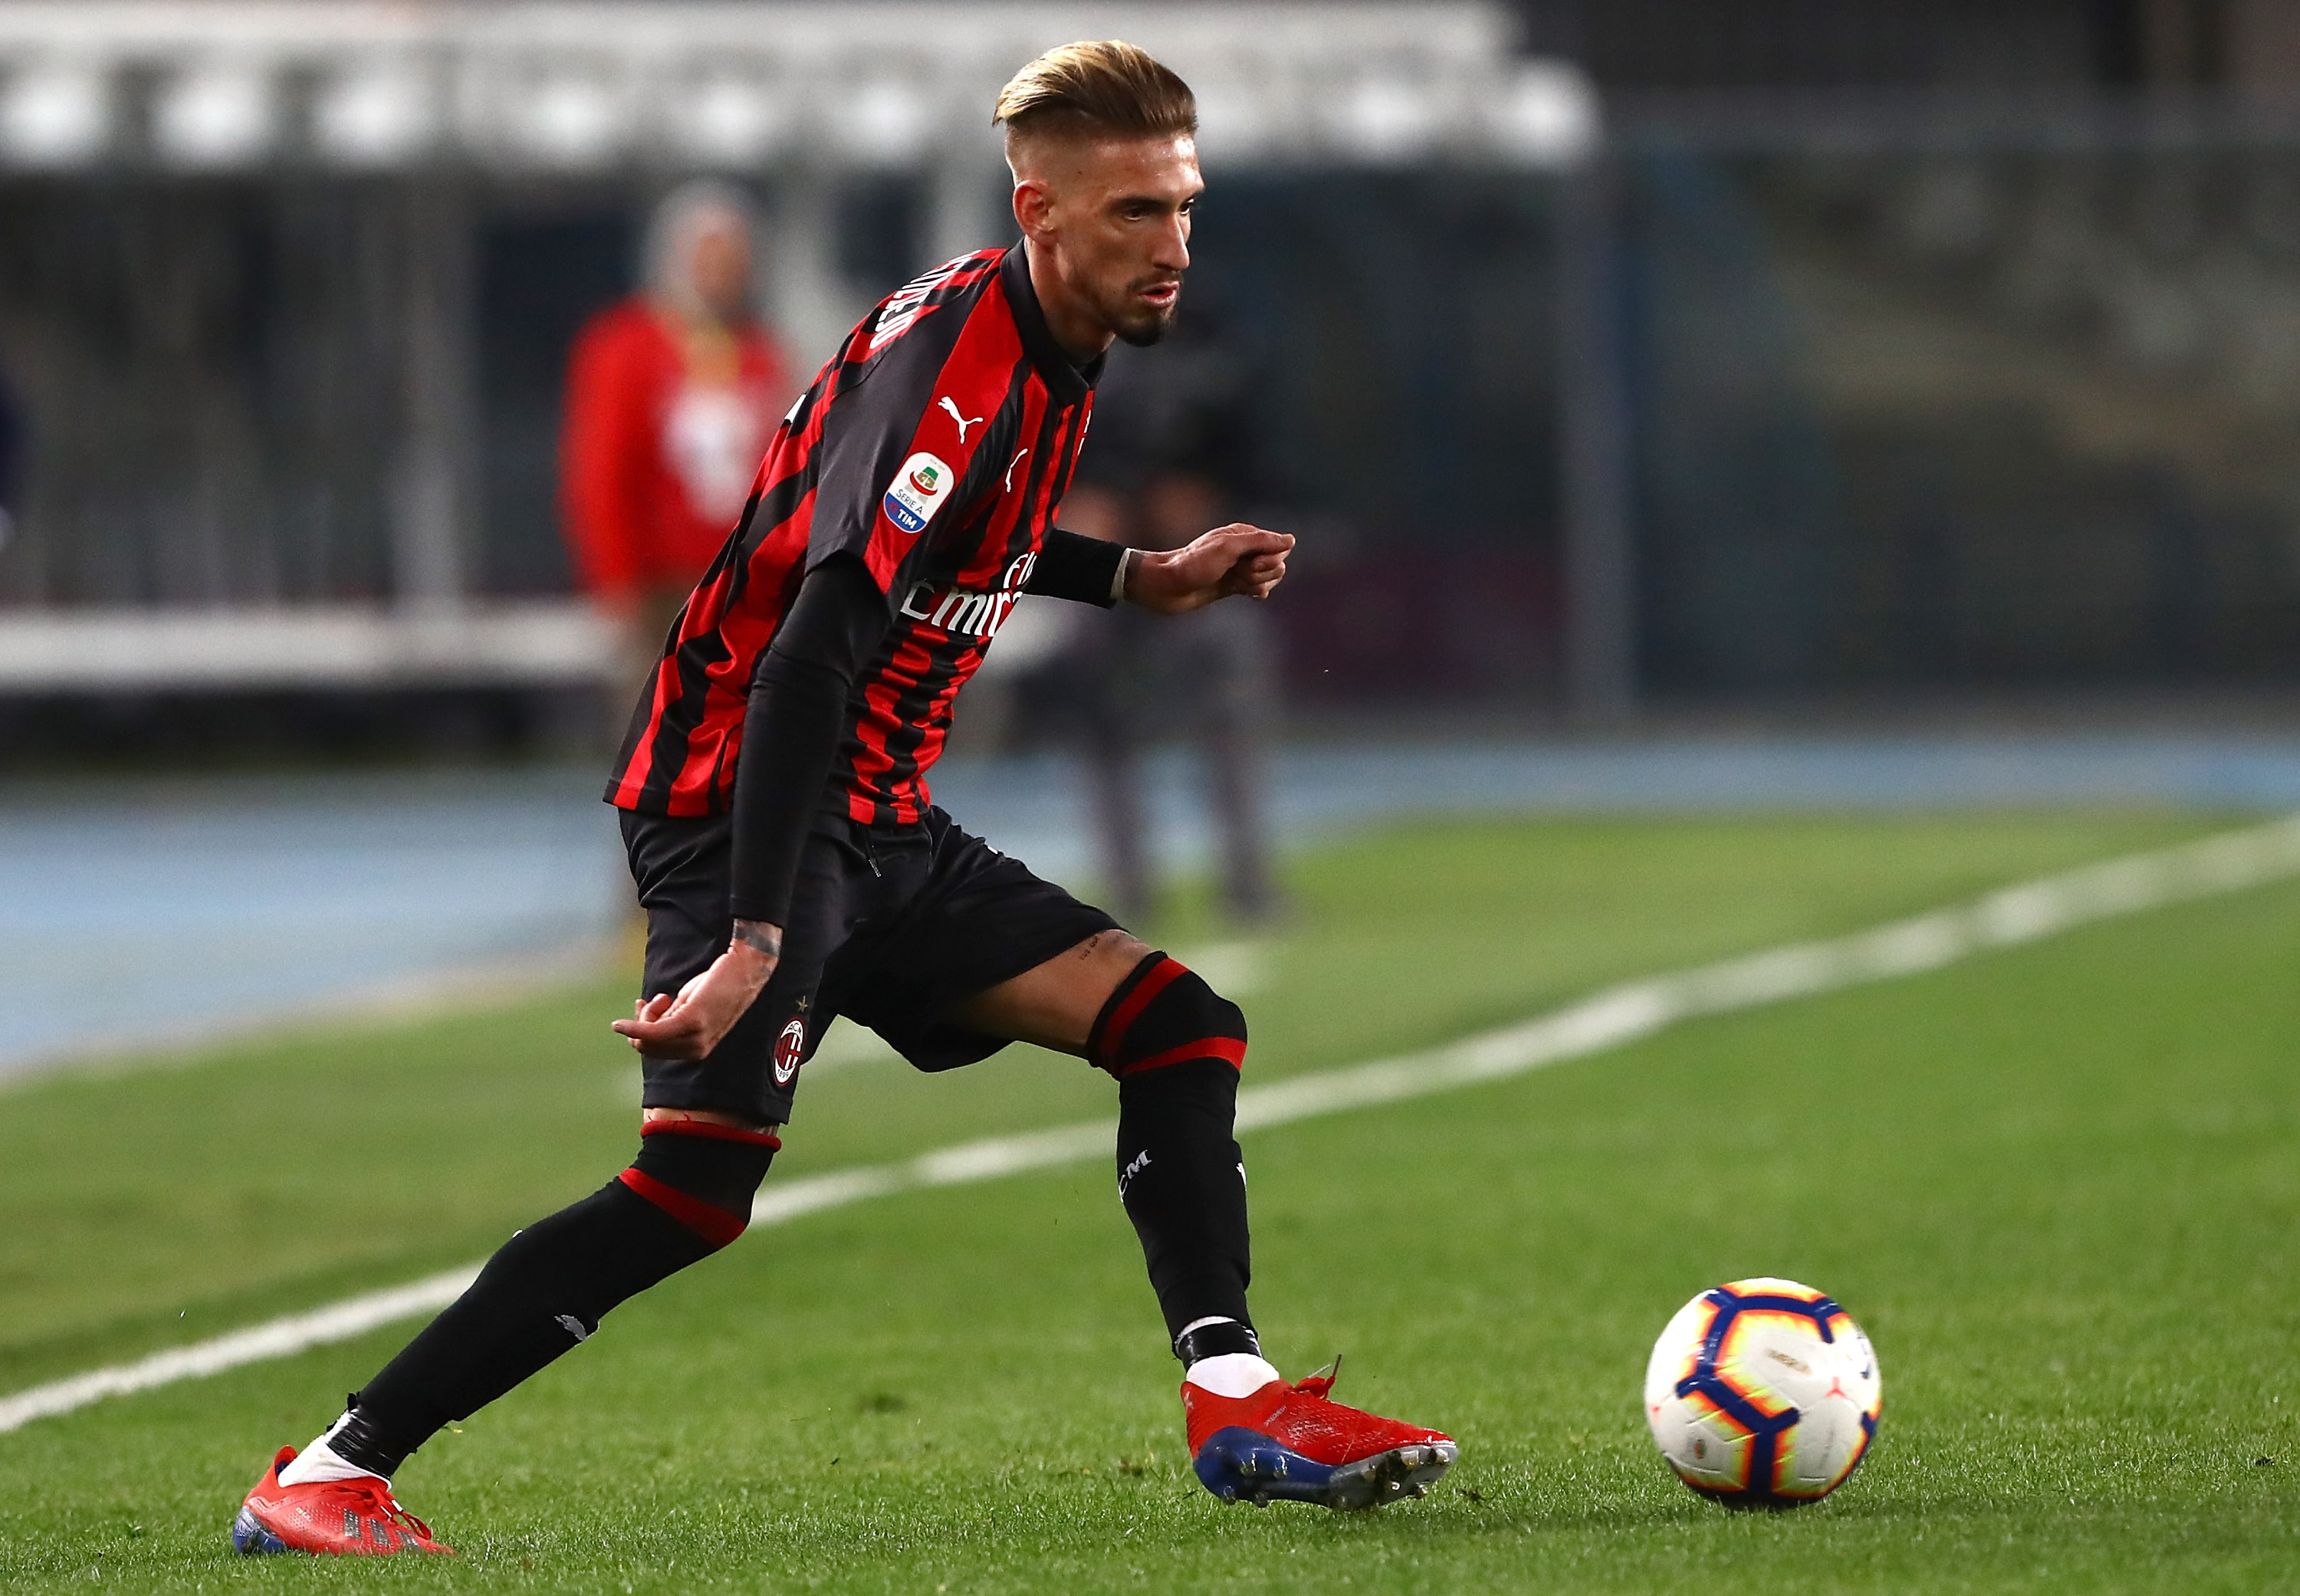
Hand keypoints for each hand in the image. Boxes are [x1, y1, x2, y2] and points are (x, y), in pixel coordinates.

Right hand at [610, 923, 779, 1059]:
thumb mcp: (690, 1006)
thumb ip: (671, 1020)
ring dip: (645, 1016)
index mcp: (698, 1049)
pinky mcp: (691, 1021)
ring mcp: (695, 1037)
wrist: (743, 968)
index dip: (642, 1033)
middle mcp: (697, 1049)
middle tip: (657, 999)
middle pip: (647, 1047)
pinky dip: (633, 1028)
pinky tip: (619, 1024)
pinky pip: (652, 1032)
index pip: (656, 1052)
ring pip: (647, 1038)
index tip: (646, 1006)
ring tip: (665, 997)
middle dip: (642, 1023)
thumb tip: (643, 1023)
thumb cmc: (717, 984)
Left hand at [1126, 523, 1292, 614]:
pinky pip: (1259, 588)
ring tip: (1235, 584)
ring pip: (1268, 578)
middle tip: (1237, 574)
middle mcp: (1244, 549)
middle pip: (1277, 563)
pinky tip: (1247, 595)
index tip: (1248, 564)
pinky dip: (1256, 591)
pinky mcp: (1234, 584)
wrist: (1168, 586)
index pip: (1278, 547)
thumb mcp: (1228, 548)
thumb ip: (1260, 542)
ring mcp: (1240, 567)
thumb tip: (1291, 540)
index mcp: (1244, 534)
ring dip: (1256, 584)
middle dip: (1262, 573)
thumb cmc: (1195, 564)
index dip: (1269, 559)